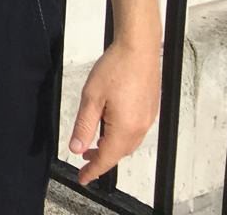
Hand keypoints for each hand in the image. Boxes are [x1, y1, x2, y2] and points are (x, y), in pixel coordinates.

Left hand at [67, 40, 160, 183]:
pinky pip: (134, 131)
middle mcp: (140, 127)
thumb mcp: (91, 97)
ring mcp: (147, 119)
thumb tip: (76, 147)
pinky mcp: (149, 110)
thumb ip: (83, 125)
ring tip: (93, 142)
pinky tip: (109, 126)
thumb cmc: (116, 68)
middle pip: (119, 153)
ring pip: (127, 143)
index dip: (93, 170)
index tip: (83, 178)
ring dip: (110, 146)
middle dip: (101, 159)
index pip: (107, 158)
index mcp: (125, 128)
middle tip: (84, 160)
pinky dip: (120, 135)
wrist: (138, 48)